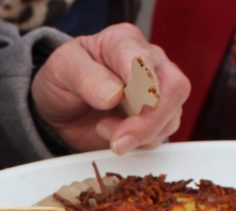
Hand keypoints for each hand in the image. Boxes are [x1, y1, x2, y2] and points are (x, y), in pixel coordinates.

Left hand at [31, 23, 189, 153]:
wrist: (62, 106)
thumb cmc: (64, 79)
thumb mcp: (62, 69)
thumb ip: (86, 77)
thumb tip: (114, 94)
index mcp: (124, 42)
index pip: (143, 60)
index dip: (138, 83)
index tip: (119, 100)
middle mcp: (150, 62)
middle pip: (173, 89)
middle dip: (147, 121)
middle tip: (117, 139)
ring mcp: (157, 91)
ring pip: (171, 117)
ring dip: (140, 135)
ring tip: (103, 130)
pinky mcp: (156, 119)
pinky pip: (161, 135)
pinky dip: (139, 144)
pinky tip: (115, 138)